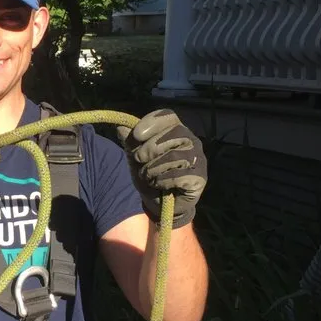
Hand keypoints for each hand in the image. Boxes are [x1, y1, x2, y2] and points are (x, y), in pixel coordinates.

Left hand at [118, 109, 206, 228]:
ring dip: (152, 169)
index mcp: (176, 130)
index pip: (168, 115)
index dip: (152, 122)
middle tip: (139, 160)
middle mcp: (191, 141)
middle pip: (172, 133)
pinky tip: (160, 185)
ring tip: (148, 176)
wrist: (160, 205)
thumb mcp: (135, 158)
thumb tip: (120, 127)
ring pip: (173, 156)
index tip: (136, 135)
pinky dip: (162, 182)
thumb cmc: (150, 176)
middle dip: (149, 149)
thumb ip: (129, 142)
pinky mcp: (200, 178)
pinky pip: (178, 176)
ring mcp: (198, 159)